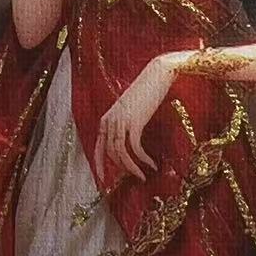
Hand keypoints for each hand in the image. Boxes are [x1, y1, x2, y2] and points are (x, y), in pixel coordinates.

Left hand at [94, 52, 178, 181]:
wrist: (157, 74)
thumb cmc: (146, 91)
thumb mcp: (130, 110)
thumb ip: (124, 125)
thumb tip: (128, 145)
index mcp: (106, 119)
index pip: (99, 148)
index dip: (100, 166)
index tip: (103, 182)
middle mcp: (110, 121)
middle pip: (111, 154)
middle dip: (122, 169)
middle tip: (135, 177)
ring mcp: (121, 121)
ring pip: (121, 154)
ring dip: (132, 168)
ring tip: (143, 175)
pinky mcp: (134, 122)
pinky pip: (135, 148)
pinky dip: (143, 159)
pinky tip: (152, 164)